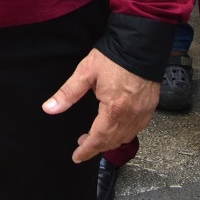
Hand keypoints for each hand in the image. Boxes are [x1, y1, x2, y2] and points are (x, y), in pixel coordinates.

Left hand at [42, 48, 157, 162]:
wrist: (140, 43)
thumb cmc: (113, 57)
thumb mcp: (85, 72)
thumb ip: (67, 93)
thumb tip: (49, 108)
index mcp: (114, 109)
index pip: (98, 138)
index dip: (87, 150)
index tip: (77, 157)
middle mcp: (131, 115)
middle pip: (113, 141)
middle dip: (97, 146)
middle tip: (83, 144)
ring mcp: (143, 112)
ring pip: (126, 136)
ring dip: (111, 141)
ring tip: (97, 136)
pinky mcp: (150, 106)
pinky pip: (138, 128)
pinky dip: (125, 132)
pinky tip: (117, 126)